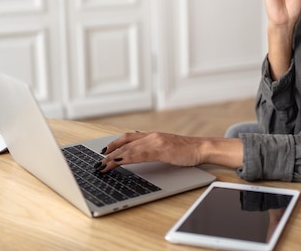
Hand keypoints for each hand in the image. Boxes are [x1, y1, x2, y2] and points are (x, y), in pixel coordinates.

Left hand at [97, 132, 243, 171]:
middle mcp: (152, 136)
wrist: (201, 148)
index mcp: (153, 135)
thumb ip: (153, 150)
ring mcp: (156, 141)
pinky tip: (117, 161)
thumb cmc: (186, 151)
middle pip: (125, 142)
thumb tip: (140, 157)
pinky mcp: (160, 149)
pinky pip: (139, 153)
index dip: (114, 144)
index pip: (128, 137)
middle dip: (109, 152)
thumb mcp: (166, 149)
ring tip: (102, 165)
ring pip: (129, 148)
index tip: (104, 151)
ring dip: (113, 157)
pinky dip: (125, 157)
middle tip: (98, 162)